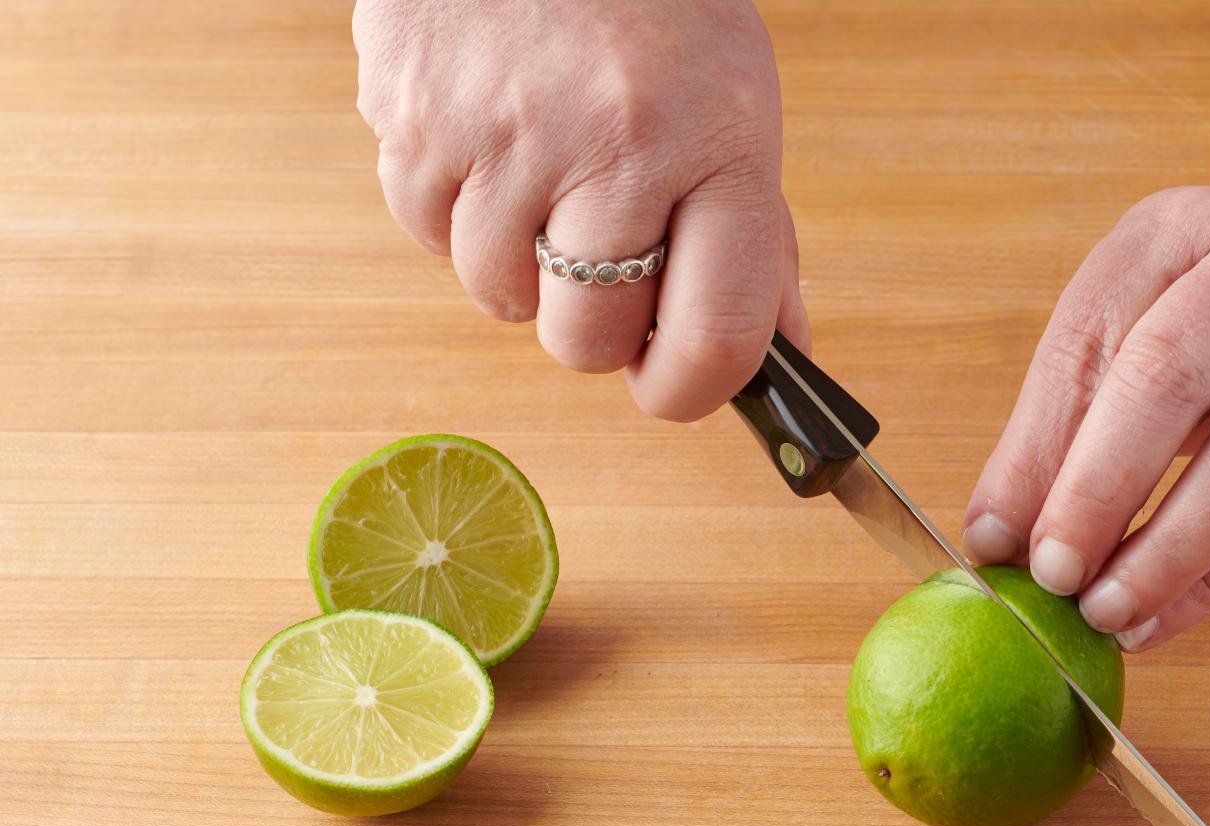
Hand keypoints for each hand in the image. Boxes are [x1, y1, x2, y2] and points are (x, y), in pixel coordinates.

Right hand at [354, 0, 803, 419]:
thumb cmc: (652, 10)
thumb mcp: (734, 105)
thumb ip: (758, 238)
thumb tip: (780, 355)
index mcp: (716, 148)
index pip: (716, 335)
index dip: (690, 389)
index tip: (675, 386)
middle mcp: (614, 148)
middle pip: (586, 341)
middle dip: (594, 329)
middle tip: (604, 263)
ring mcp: (504, 136)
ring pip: (499, 297)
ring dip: (520, 267)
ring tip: (545, 179)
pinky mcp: (413, 119)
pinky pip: (427, 235)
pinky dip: (456, 215)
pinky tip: (490, 146)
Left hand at [960, 177, 1209, 649]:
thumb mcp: (1151, 307)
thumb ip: (1073, 411)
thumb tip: (997, 537)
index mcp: (1181, 230)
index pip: (1092, 338)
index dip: (1035, 448)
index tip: (993, 540)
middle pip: (1174, 375)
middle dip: (1099, 487)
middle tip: (1052, 575)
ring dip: (1172, 547)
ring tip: (1107, 612)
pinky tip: (1161, 620)